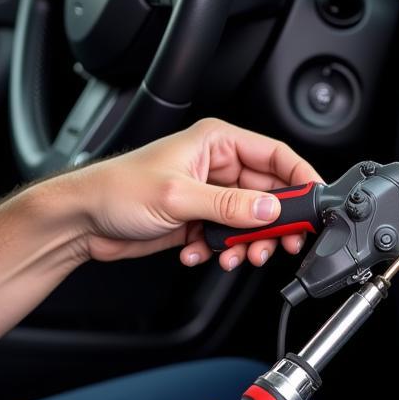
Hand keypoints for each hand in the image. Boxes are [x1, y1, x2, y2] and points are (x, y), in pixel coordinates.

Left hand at [62, 118, 323, 270]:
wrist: (82, 221)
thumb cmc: (116, 190)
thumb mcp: (178, 196)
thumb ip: (229, 206)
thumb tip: (271, 210)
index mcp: (218, 143)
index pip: (276, 156)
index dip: (301, 179)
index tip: (316, 204)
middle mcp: (218, 167)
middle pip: (270, 195)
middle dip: (275, 224)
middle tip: (280, 244)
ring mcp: (210, 195)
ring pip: (252, 221)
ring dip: (248, 243)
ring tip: (236, 256)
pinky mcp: (200, 220)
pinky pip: (229, 237)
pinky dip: (221, 250)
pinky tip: (199, 252)